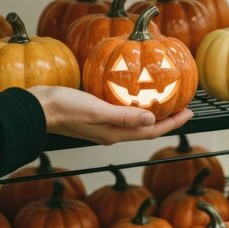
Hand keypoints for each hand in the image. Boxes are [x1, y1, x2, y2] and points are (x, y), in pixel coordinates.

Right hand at [27, 86, 193, 144]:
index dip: (172, 123)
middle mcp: (111, 132)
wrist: (38, 108)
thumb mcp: (97, 111)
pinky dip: (134, 105)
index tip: (190, 112)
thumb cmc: (65, 108)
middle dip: (166, 119)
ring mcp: (103, 124)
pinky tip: (135, 93)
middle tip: (182, 106)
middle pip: (146, 128)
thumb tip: (153, 120)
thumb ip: (124, 117)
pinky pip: (122, 111)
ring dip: (152, 112)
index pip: (151, 131)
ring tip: (164, 99)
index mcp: (114, 134)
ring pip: (135, 120)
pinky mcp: (95, 114)